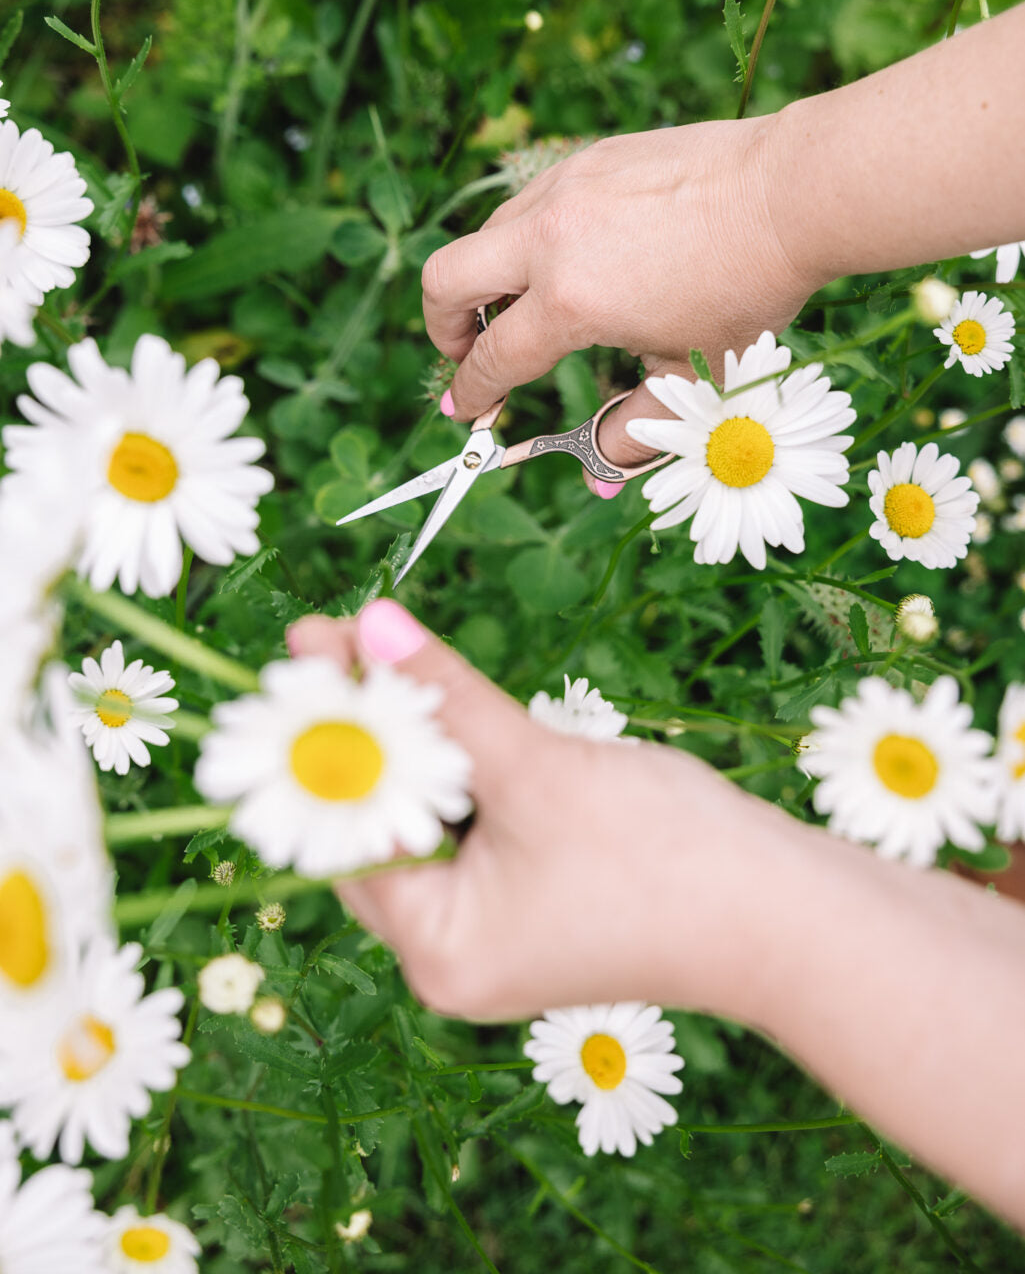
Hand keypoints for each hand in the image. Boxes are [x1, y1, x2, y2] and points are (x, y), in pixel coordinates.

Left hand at [286, 602, 790, 1024]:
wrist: (790, 914)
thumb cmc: (665, 855)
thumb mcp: (535, 764)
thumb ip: (444, 695)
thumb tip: (365, 623)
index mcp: (433, 949)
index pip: (344, 828)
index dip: (323, 732)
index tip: (308, 648)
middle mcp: (448, 954)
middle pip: (377, 824)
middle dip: (362, 730)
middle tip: (335, 638)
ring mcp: (493, 933)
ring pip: (424, 819)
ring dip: (412, 742)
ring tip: (378, 655)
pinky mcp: (532, 904)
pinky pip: (469, 829)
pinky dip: (458, 769)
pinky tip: (445, 707)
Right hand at [421, 117, 813, 494]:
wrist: (792, 194)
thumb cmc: (749, 291)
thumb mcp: (691, 377)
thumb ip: (633, 429)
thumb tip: (598, 479)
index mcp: (572, 301)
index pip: (493, 357)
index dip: (474, 391)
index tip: (468, 408)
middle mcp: (552, 238)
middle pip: (445, 279)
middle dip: (441, 325)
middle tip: (466, 352)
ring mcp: (567, 187)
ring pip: (489, 233)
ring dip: (489, 278)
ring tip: (529, 307)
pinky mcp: (591, 158)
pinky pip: (534, 202)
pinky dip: (532, 239)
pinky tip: (578, 259)